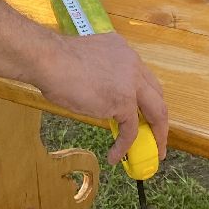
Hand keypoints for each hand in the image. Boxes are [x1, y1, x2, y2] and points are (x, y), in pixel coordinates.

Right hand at [34, 33, 168, 167]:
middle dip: (159, 118)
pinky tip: (115, 156)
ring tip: (152, 152)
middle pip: (157, 94)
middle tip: (157, 136)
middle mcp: (133, 64)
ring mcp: (131, 82)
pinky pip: (131, 129)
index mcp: (123, 52)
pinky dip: (125, 146)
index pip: (143, 78)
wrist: (49, 60)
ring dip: (156, 135)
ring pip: (156, 112)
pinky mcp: (124, 100)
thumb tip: (100, 97)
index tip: (143, 113)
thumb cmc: (56, 61)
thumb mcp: (88, 64)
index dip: (145, 98)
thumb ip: (102, 77)